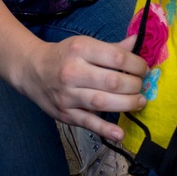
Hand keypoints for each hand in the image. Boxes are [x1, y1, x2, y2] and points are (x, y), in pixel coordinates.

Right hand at [19, 35, 148, 140]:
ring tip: (139, 102)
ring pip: (102, 102)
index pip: (116, 58)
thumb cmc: (64, 55)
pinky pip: (87, 123)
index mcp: (81, 49)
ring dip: (126, 104)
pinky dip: (104, 129)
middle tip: (141, 86)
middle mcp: (73, 71)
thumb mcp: (85, 44)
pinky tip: (119, 134)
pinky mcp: (64, 113)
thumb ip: (112, 47)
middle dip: (134, 85)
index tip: (144, 69)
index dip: (136, 64)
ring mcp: (68, 94)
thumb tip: (138, 41)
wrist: (32, 70)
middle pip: (112, 81)